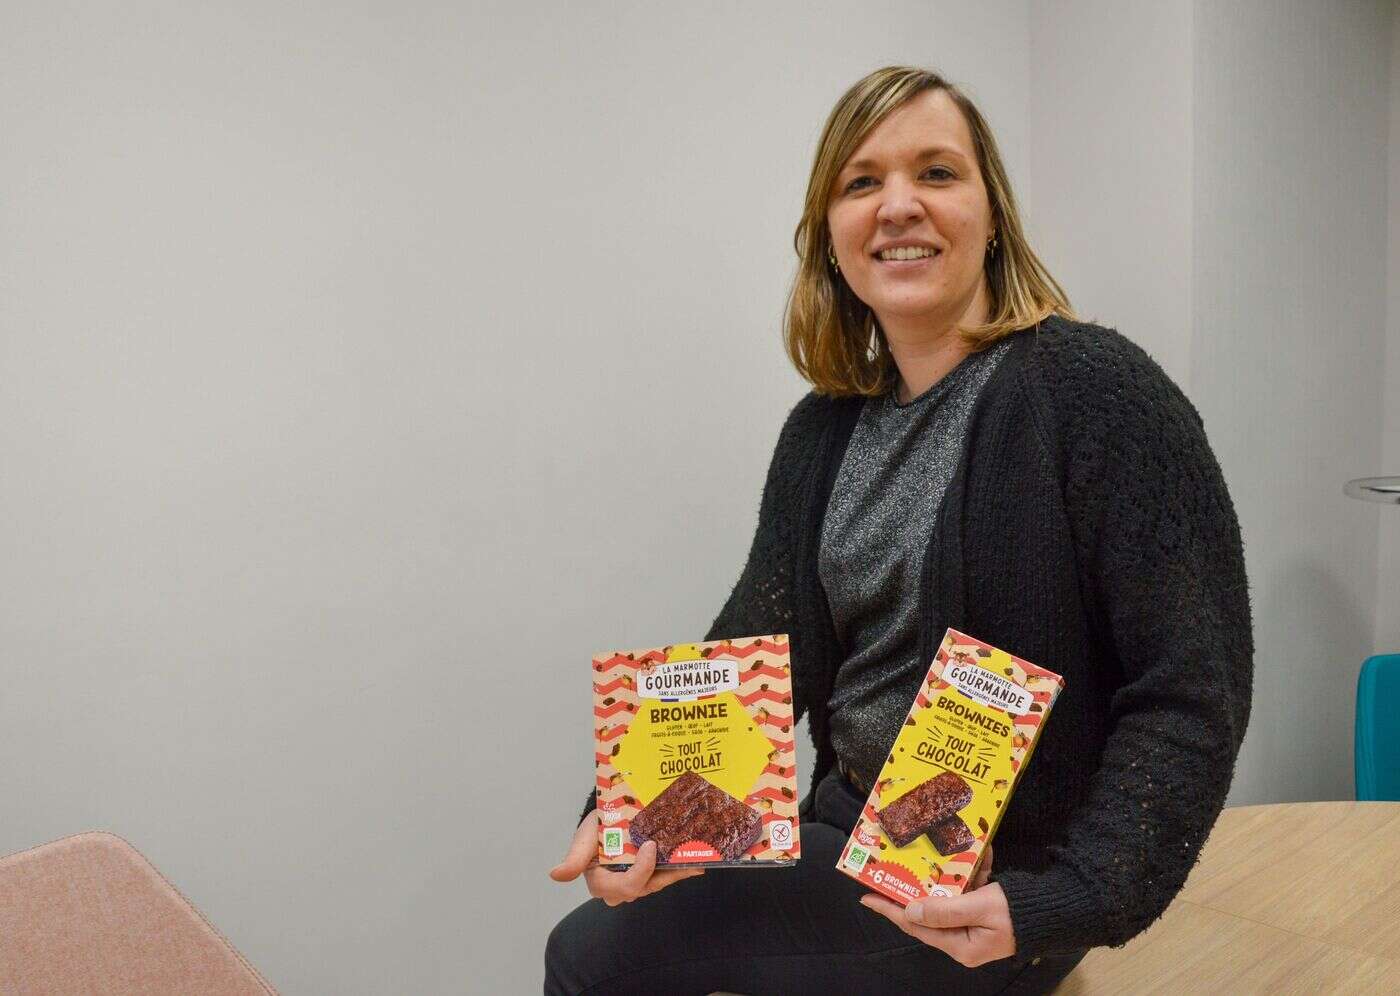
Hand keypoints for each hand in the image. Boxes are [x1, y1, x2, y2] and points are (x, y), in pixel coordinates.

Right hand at [548, 809, 703, 905]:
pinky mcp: (649, 875)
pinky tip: (697, 864)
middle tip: (684, 857)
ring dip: (677, 873)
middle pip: (646, 888)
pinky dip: (680, 871)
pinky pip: (665, 877)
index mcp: (601, 882)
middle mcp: (619, 888)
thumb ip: (574, 858)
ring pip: (659, 883)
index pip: (625, 887)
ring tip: (697, 861)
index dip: (641, 871)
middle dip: (666, 875)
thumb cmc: (593, 829)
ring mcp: (636, 882)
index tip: (649, 846)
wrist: (606, 816)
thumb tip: (555, 875)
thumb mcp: (583, 839)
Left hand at [858, 844, 1015, 966]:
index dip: (890, 910)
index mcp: (960, 946)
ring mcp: (974, 926)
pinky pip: (970, 890)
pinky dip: (973, 871)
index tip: (867, 897)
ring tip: (942, 853)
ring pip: (948, 897)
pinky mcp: (985, 913)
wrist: (1058, 910)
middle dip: (915, 887)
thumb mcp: (980, 908)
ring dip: (949, 873)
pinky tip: (982, 854)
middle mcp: (963, 939)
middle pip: (928, 912)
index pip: (916, 926)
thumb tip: (910, 910)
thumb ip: (944, 910)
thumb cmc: (1020, 911)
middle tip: (893, 869)